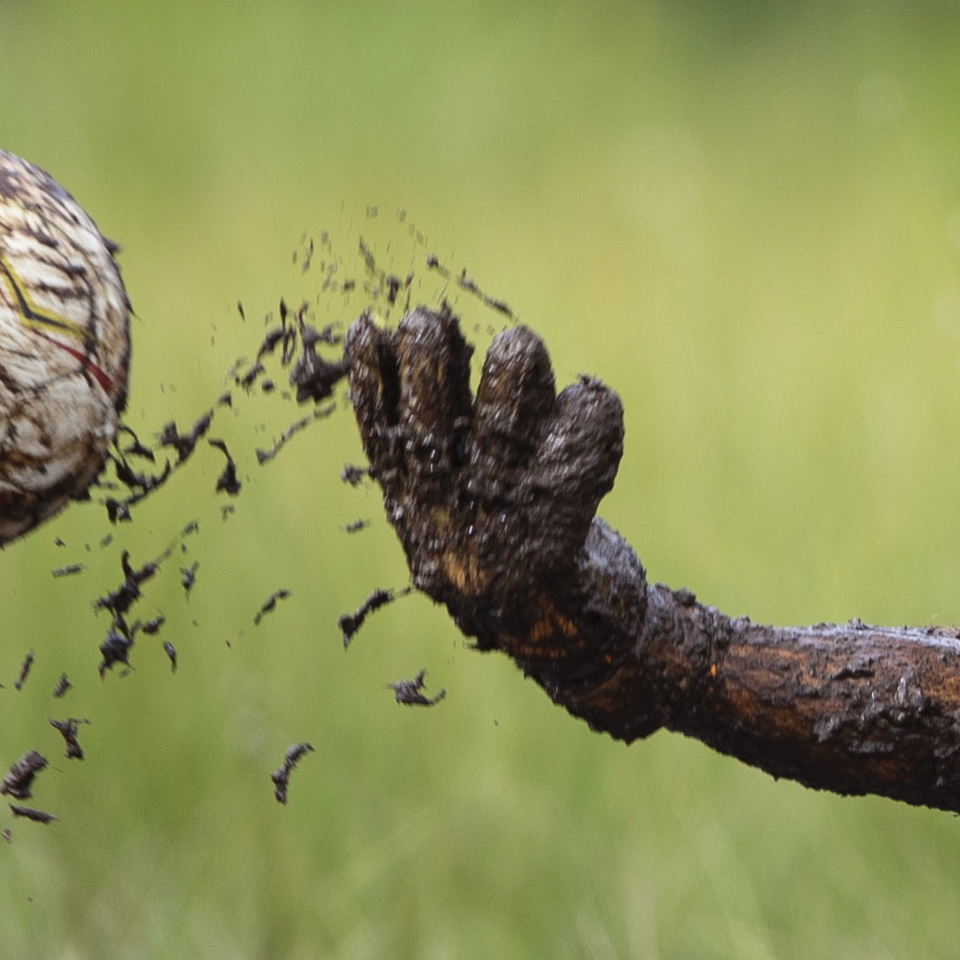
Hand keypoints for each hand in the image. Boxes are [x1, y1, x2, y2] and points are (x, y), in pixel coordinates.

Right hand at [347, 310, 623, 649]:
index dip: (367, 374)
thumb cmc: (501, 545)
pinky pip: (586, 428)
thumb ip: (425, 440)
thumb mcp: (445, 506)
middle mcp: (451, 514)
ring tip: (520, 353)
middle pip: (431, 414)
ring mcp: (507, 518)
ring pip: (507, 414)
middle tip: (437, 324)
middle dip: (429, 348)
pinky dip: (592, 403)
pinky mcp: (567, 521)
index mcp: (414, 507)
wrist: (566, 634)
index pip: (377, 432)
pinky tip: (588, 402)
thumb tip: (396, 338)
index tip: (370, 327)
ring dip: (515, 360)